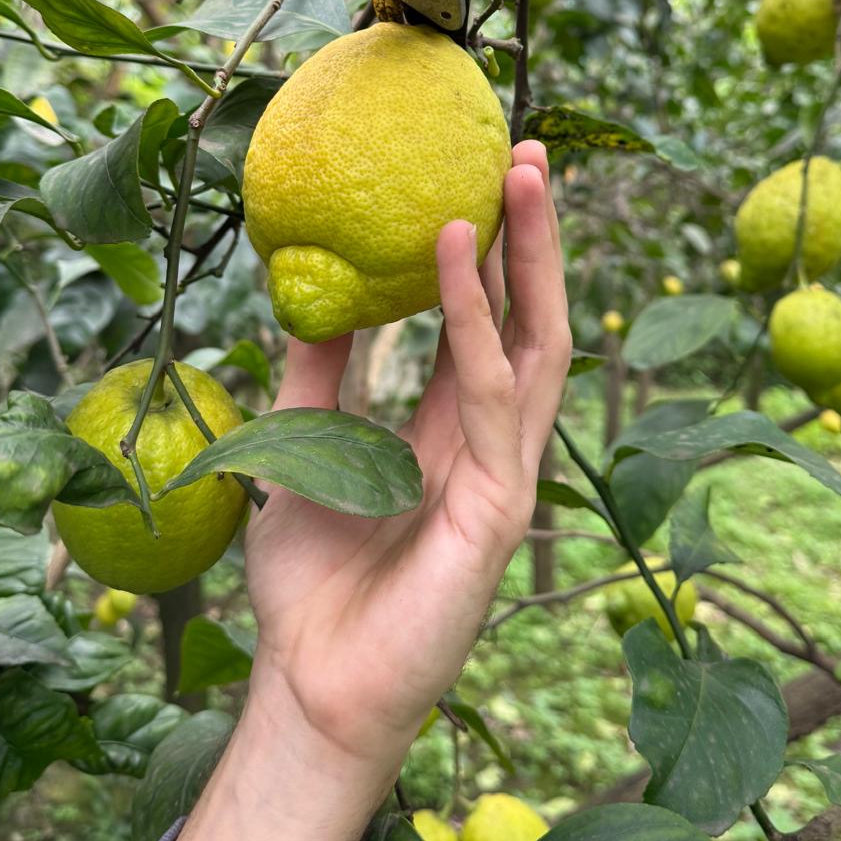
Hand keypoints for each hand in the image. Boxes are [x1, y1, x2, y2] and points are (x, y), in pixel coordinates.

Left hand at [245, 139, 573, 769]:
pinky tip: (456, 260)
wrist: (310, 688)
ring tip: (517, 177)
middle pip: (531, 322)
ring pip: (537, 346)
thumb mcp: (304, 448)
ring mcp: (505, 476)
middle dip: (536, 239)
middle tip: (530, 152)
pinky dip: (476, 324)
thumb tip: (313, 288)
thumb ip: (318, 373)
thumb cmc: (310, 584)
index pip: (487, 326)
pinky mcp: (500, 510)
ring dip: (529, 259)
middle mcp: (491, 446)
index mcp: (451, 434)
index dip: (492, 255)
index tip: (483, 176)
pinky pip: (492, 398)